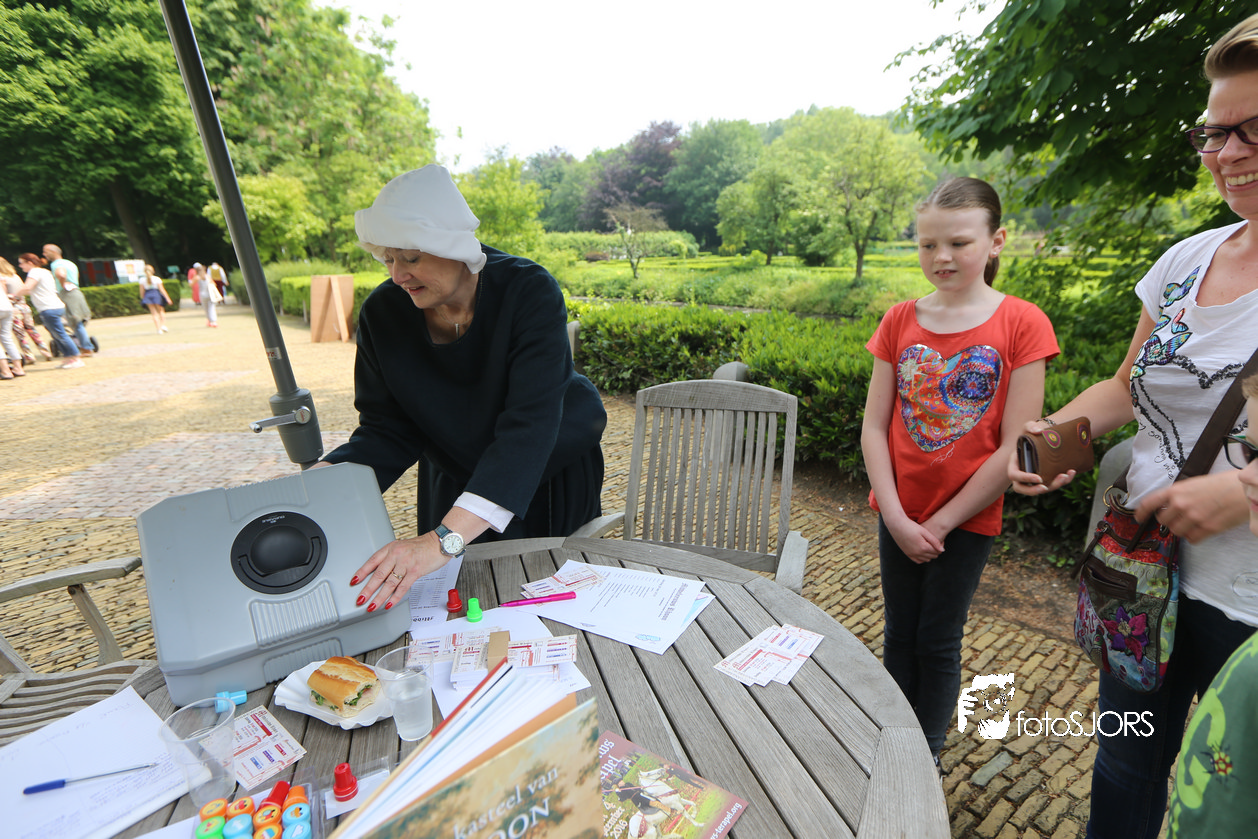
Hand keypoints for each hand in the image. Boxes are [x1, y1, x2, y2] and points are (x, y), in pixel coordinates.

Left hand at [351, 533, 447, 612]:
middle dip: (368, 589)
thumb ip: (392, 559)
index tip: (354, 582)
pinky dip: (395, 597)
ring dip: (379, 597)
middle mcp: (397, 555)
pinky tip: (389, 604)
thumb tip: (381, 575)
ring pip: (389, 583)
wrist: (440, 543)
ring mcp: (406, 563)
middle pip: (378, 575)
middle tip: (360, 599)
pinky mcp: (416, 571)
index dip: (362, 572)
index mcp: (391, 548)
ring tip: (372, 606)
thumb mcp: (403, 548)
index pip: (372, 561)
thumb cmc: (423, 546)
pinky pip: (403, 587)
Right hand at [886, 517, 944, 563]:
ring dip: (930, 555)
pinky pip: (918, 560)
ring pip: (926, 559)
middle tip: (936, 543)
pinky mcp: (907, 554)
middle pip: (932, 556)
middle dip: (936, 551)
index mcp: (923, 547)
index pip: (937, 551)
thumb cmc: (911, 526)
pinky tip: (923, 552)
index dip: (940, 547)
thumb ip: (934, 541)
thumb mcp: (924, 532)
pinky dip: (922, 558)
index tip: (941, 541)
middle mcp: (917, 553)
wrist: (897, 525)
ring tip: (930, 546)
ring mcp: (911, 554)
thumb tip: (942, 550)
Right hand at [1007, 421, 1075, 494]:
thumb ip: (1030, 425)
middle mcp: (1021, 473)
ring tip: (1064, 477)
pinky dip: (1062, 481)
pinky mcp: (1045, 479)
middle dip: (1033, 491)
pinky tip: (1070, 473)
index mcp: (1015, 463)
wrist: (1045, 436)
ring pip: (1039, 489)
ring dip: (1052, 486)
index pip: (1014, 475)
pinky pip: (1051, 484)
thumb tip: (1038, 431)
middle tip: (1045, 487)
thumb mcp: (1029, 426)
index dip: (1024, 479)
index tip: (1038, 478)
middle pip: (1021, 488)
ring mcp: (1033, 478)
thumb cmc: (1034, 432)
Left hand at [1134, 471, 1248, 543]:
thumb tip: (1173, 505)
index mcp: (1177, 490)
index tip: (1138, 517)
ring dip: (1181, 529)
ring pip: (1176, 532)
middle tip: (1176, 519)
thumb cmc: (1225, 483)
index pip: (1150, 502)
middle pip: (1163, 520)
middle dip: (1168, 521)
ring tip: (1191, 523)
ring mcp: (1194, 517)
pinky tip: (1199, 530)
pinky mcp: (1208, 528)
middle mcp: (1182, 504)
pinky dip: (1193, 537)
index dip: (1141, 511)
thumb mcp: (1197, 483)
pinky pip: (1192, 539)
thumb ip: (1182, 494)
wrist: (1245, 490)